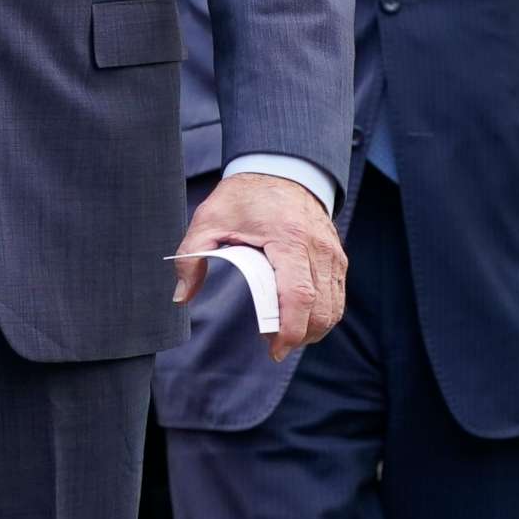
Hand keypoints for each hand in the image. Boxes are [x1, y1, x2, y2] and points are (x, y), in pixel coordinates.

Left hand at [172, 173, 346, 362]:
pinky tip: (298, 319)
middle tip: (272, 345)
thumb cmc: (245, 196)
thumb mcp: (209, 219)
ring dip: (312, 330)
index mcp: (288, 239)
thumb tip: (181, 296)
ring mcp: (333, 254)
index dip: (289, 329)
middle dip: (300, 336)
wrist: (282, 168)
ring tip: (283, 333)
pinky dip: (321, 315)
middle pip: (321, 309)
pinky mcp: (337, 257)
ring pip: (333, 308)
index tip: (274, 349)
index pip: (298, 295)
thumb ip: (191, 256)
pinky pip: (337, 297)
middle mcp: (318, 248)